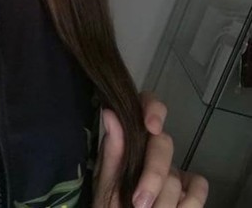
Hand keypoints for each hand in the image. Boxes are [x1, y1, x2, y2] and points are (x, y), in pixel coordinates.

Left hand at [93, 91, 208, 206]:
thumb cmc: (110, 205)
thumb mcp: (105, 181)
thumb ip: (111, 152)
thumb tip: (110, 113)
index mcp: (130, 138)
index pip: (146, 105)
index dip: (153, 108)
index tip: (151, 126)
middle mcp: (152, 148)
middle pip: (164, 144)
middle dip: (154, 175)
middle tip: (139, 203)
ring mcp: (172, 168)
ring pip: (175, 176)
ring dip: (162, 202)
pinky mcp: (189, 188)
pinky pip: (198, 187)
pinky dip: (189, 202)